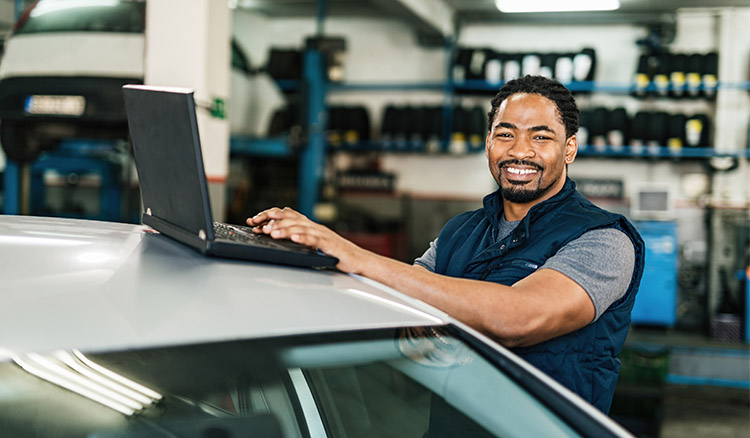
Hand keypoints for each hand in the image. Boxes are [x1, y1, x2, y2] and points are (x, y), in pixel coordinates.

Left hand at [246, 207, 368, 272]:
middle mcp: (314, 226)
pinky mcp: (329, 244)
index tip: (254, 220)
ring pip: (300, 227)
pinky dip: (304, 238)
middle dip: (272, 221)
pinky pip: (314, 239)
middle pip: (290, 218)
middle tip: (258, 225)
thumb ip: (298, 239)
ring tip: (271, 232)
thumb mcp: (312, 244)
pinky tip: (294, 238)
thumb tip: (275, 237)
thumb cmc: (334, 254)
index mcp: (308, 225)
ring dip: (284, 229)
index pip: (286, 214)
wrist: (356, 259)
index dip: (270, 215)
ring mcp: (322, 234)